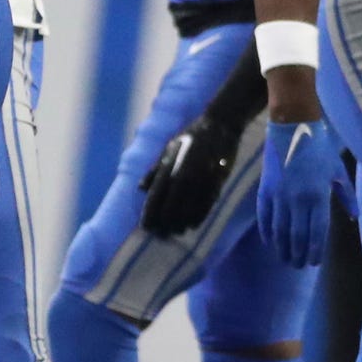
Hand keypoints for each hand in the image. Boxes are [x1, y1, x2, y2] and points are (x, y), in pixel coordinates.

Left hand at [139, 111, 243, 235]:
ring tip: (176, 232)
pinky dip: (197, 220)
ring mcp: (200, 183)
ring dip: (180, 225)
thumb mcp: (168, 148)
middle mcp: (183, 178)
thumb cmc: (191, 136)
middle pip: (170, 211)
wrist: (220, 126)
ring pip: (188, 213)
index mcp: (169, 169)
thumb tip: (141, 188)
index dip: (150, 216)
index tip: (146, 228)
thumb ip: (155, 170)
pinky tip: (192, 226)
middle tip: (161, 235)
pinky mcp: (216, 184)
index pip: (155, 199)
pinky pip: (205, 209)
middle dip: (164, 226)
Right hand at [258, 117, 351, 268]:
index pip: (317, 233)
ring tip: (286, 259)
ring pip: (280, 231)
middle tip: (299, 265)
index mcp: (318, 196)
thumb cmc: (320, 149)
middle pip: (297, 236)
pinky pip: (264, 217)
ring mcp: (280, 196)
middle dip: (299, 254)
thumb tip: (354, 217)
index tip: (314, 263)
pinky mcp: (266, 190)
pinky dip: (266, 232)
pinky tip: (270, 241)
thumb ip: (347, 196)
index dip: (315, 251)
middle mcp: (298, 199)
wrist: (292, 127)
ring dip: (283, 248)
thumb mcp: (338, 171)